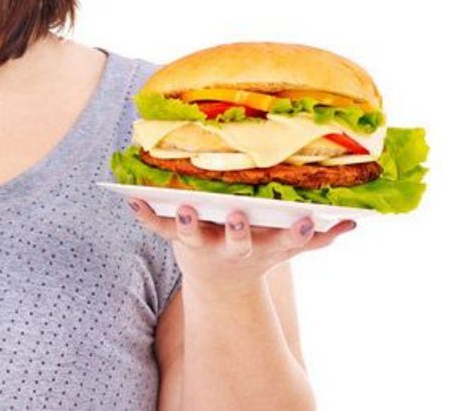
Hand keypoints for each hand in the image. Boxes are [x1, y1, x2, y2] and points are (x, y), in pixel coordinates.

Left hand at [129, 199, 356, 294]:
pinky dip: (143, 214)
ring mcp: (202, 245)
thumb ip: (316, 236)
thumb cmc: (259, 251)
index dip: (295, 232)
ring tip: (181, 207)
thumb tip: (352, 221)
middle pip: (238, 240)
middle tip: (238, 215)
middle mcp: (233, 248)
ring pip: (191, 236)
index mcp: (265, 246)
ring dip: (185, 223)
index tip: (305, 221)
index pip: (285, 240)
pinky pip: (155, 226)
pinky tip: (130, 199)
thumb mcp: (287, 247)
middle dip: (239, 229)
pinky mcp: (175, 239)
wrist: (220, 284)